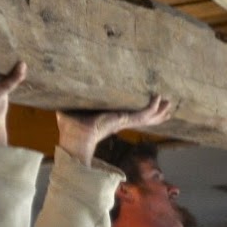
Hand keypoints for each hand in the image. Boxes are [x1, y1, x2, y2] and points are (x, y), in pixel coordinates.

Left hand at [56, 95, 173, 161]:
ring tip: (170, 104)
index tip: (150, 106)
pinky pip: (142, 114)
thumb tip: (56, 90)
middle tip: (169, 105)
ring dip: (159, 111)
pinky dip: (151, 107)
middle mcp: (120, 121)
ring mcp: (123, 121)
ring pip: (147, 117)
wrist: (73, 137)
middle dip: (157, 113)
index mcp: (112, 120)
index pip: (131, 116)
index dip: (141, 112)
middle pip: (144, 118)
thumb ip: (70, 100)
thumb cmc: (70, 125)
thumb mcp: (72, 109)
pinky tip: (158, 99)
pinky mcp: (123, 121)